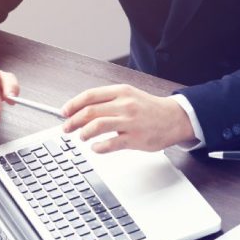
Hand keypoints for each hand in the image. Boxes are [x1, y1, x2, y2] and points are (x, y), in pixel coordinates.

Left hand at [61, 84, 193, 153]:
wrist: (174, 118)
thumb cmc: (149, 108)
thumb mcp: (129, 95)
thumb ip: (108, 100)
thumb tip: (82, 109)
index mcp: (122, 91)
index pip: (90, 95)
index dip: (73, 104)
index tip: (64, 112)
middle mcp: (125, 105)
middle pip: (90, 112)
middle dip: (73, 121)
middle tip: (67, 128)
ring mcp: (130, 122)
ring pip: (97, 126)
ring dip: (84, 133)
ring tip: (82, 137)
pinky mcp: (135, 139)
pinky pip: (110, 144)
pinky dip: (98, 148)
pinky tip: (96, 147)